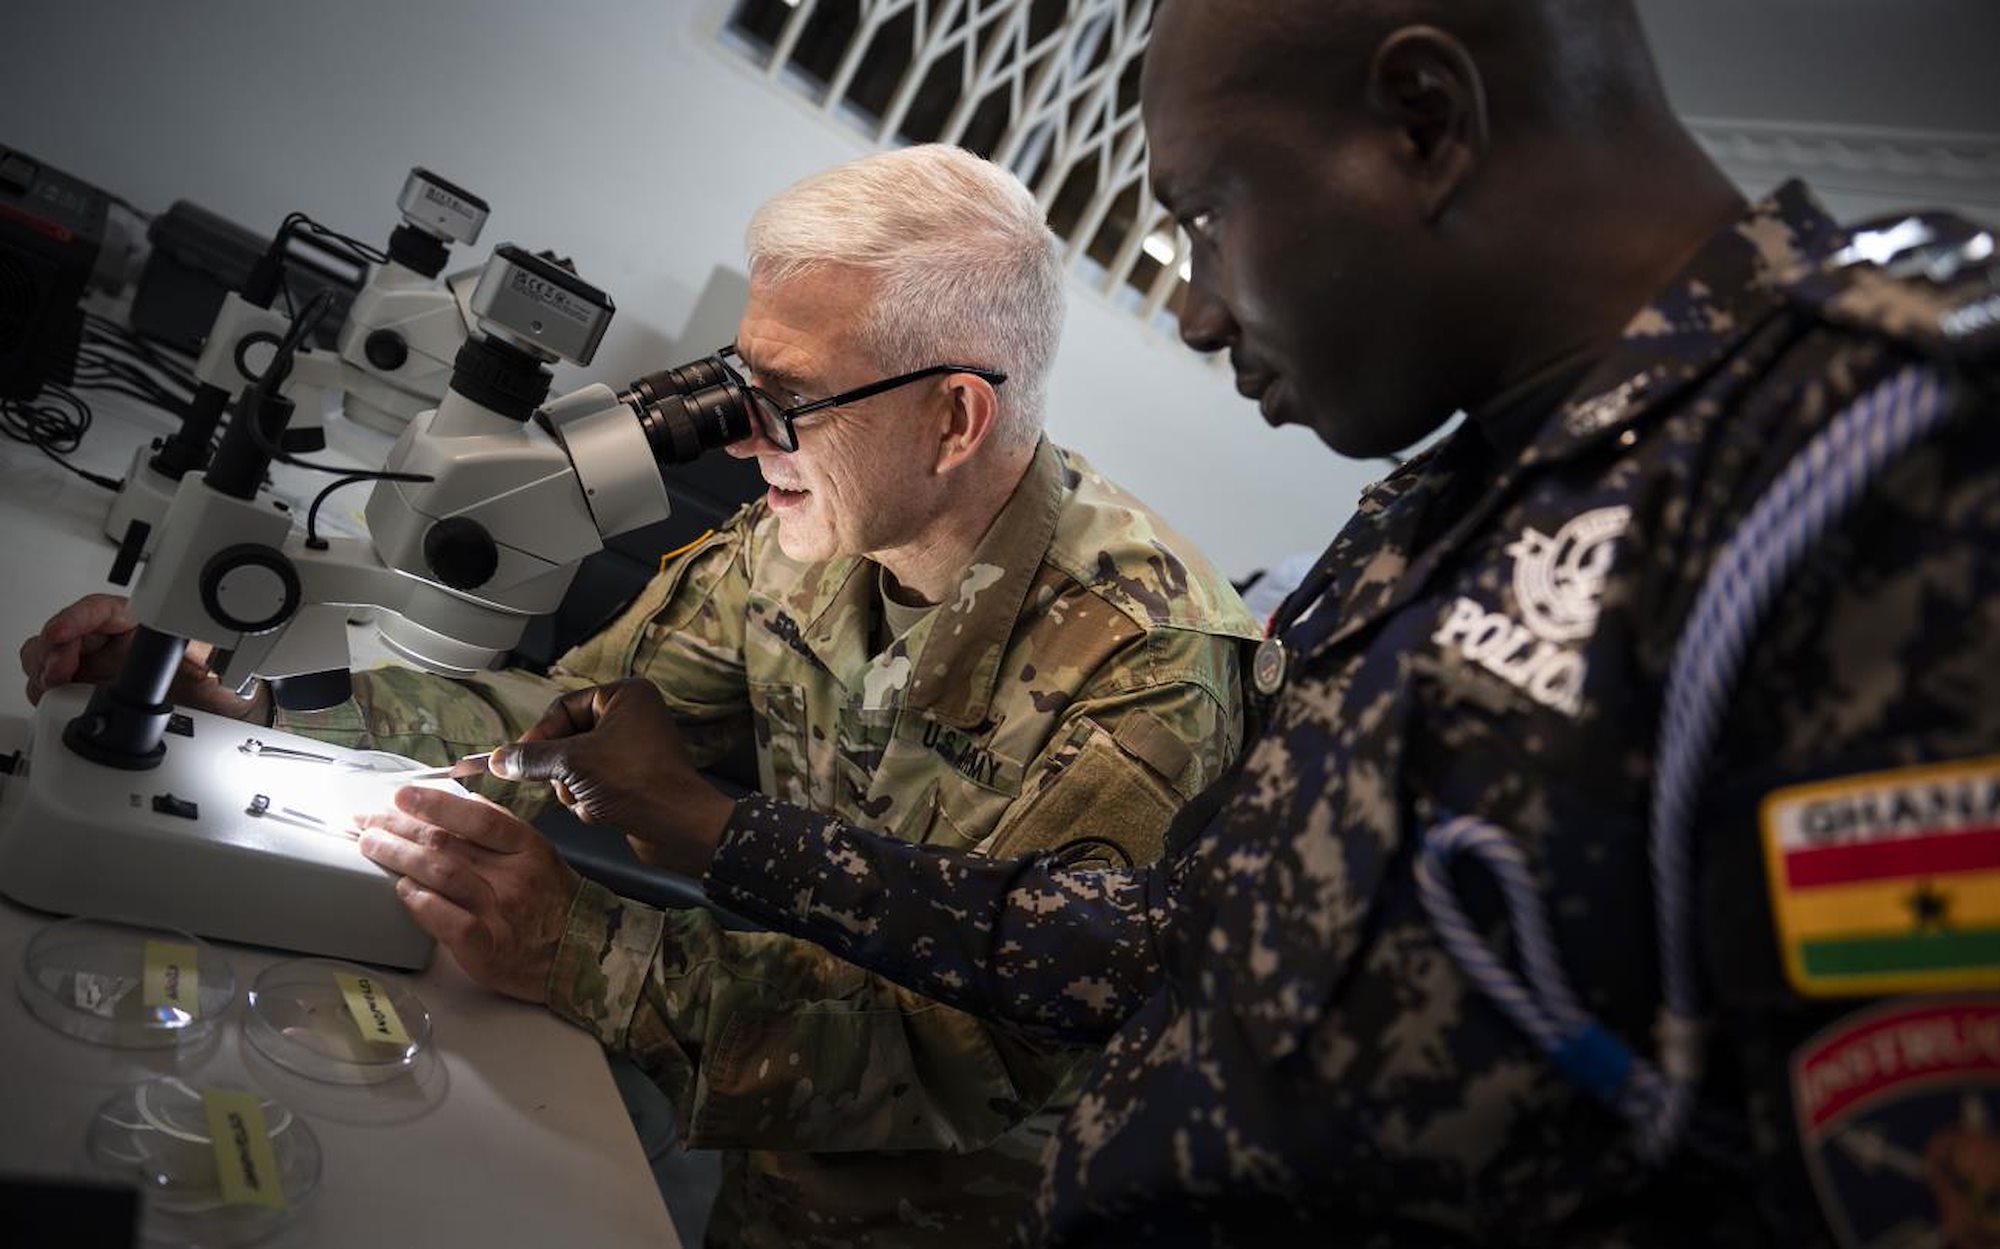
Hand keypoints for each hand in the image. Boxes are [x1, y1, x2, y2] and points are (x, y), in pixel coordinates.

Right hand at [20, 593, 268, 719]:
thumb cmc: (220, 681)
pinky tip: (54, 700)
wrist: (225, 716)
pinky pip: (56, 690)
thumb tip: (204, 639)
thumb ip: (208, 646)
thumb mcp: (219, 657)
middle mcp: (115, 646)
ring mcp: (99, 671)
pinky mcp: (91, 696)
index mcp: (142, 627)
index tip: (61, 632)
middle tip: (58, 670)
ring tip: (53, 685)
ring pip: (51, 659)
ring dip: (44, 670)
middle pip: (65, 634)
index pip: (101, 610)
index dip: (77, 617)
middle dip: (52, 648)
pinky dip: (47, 693)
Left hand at [355, 785, 582, 1004]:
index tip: (402, 795)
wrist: (580, 955)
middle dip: (400, 827)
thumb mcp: (537, 856)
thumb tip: (452, 805)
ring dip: (399, 856)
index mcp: (527, 848)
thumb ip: (499, 834)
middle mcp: (514, 876)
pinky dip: (422, 903)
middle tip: (367, 819)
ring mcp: (500, 913)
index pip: (477, 817)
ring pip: (442, 874)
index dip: (436, 803)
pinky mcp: (487, 948)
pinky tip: (402, 890)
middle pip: (448, 842)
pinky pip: (449, 921)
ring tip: (370, 845)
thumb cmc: (552, 903)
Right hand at [489, 678, 733, 876]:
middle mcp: (631, 716)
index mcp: (625, 696)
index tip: (516, 761)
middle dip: (561, 770)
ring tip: (589, 799)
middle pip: (567, 739)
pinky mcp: (631, 779)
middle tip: (564, 785)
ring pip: (575, 766)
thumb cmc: (634, 782)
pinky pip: (591, 784)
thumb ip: (531, 758)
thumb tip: (498, 758)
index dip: (539, 735)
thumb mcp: (573, 763)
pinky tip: (602, 812)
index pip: (563, 708)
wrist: (678, 828)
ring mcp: (632, 749)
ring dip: (573, 789)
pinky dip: (588, 801)